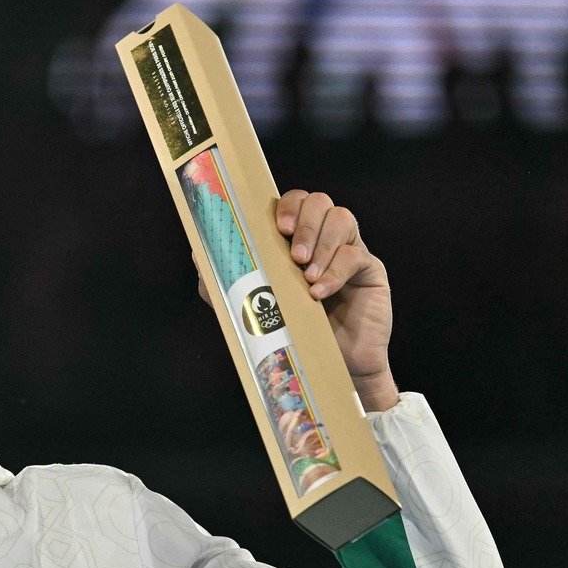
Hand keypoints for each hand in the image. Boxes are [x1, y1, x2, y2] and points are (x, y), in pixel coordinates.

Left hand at [196, 193, 399, 411]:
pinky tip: (319, 292)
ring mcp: (348, 250)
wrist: (332, 366)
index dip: (286, 206)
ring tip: (305, 275)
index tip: (278, 229)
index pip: (292, 203)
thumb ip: (224, 281)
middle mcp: (322, 239)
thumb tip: (198, 254)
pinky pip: (356, 254)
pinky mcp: (370, 269)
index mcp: (294, 240)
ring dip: (321, 243)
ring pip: (342, 218)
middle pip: (319, 201)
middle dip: (305, 222)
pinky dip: (335, 271)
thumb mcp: (249, 308)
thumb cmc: (292, 333)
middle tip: (293, 255)